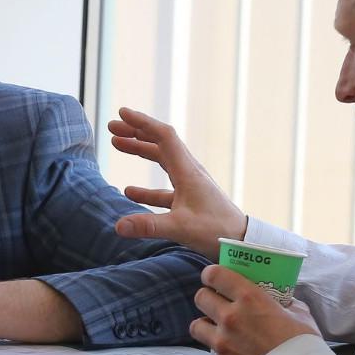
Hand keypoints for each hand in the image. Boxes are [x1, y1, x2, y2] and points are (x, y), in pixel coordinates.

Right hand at [108, 107, 246, 258]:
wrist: (242, 242)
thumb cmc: (218, 231)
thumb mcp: (181, 228)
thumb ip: (149, 226)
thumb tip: (118, 225)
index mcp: (188, 172)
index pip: (164, 136)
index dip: (142, 122)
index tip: (122, 112)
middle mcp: (189, 173)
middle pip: (161, 143)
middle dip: (136, 132)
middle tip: (112, 126)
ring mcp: (190, 185)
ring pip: (161, 160)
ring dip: (140, 150)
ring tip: (118, 144)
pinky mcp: (189, 201)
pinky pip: (163, 187)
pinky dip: (145, 186)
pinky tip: (129, 191)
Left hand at [188, 264, 318, 354]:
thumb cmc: (303, 344)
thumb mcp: (299, 314)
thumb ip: (285, 305)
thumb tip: (283, 303)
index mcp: (249, 298)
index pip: (215, 274)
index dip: (211, 275)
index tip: (214, 278)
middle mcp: (230, 317)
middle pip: (201, 298)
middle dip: (207, 298)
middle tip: (217, 304)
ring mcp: (222, 343)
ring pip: (196, 326)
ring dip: (206, 326)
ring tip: (219, 331)